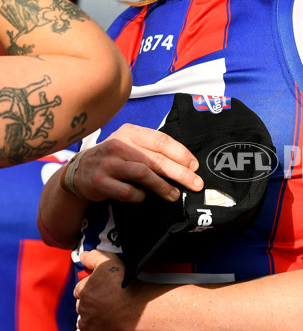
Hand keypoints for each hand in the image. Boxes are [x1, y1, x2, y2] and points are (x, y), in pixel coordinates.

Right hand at [72, 123, 203, 201]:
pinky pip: (127, 191)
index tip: (195, 166)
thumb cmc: (113, 159)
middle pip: (156, 159)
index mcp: (130, 133)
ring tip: (175, 194)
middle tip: (196, 184)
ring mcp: (109, 163)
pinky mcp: (100, 182)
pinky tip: (144, 197)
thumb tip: (185, 164)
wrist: (79, 171)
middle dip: (180, 173)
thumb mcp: (130, 145)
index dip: (181, 154)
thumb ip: (151, 150)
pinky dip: (139, 196)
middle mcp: (119, 145)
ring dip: (163, 186)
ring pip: (143, 174)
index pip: (161, 141)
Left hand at [76, 250, 145, 330]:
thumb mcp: (109, 262)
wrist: (136, 308)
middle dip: (89, 305)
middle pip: (81, 306)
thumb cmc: (124, 284)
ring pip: (83, 322)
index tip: (98, 291)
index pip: (79, 290)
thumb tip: (81, 255)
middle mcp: (83, 307)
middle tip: (104, 304)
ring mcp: (88, 324)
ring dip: (89, 321)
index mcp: (84, 289)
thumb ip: (93, 257)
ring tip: (103, 318)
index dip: (88, 289)